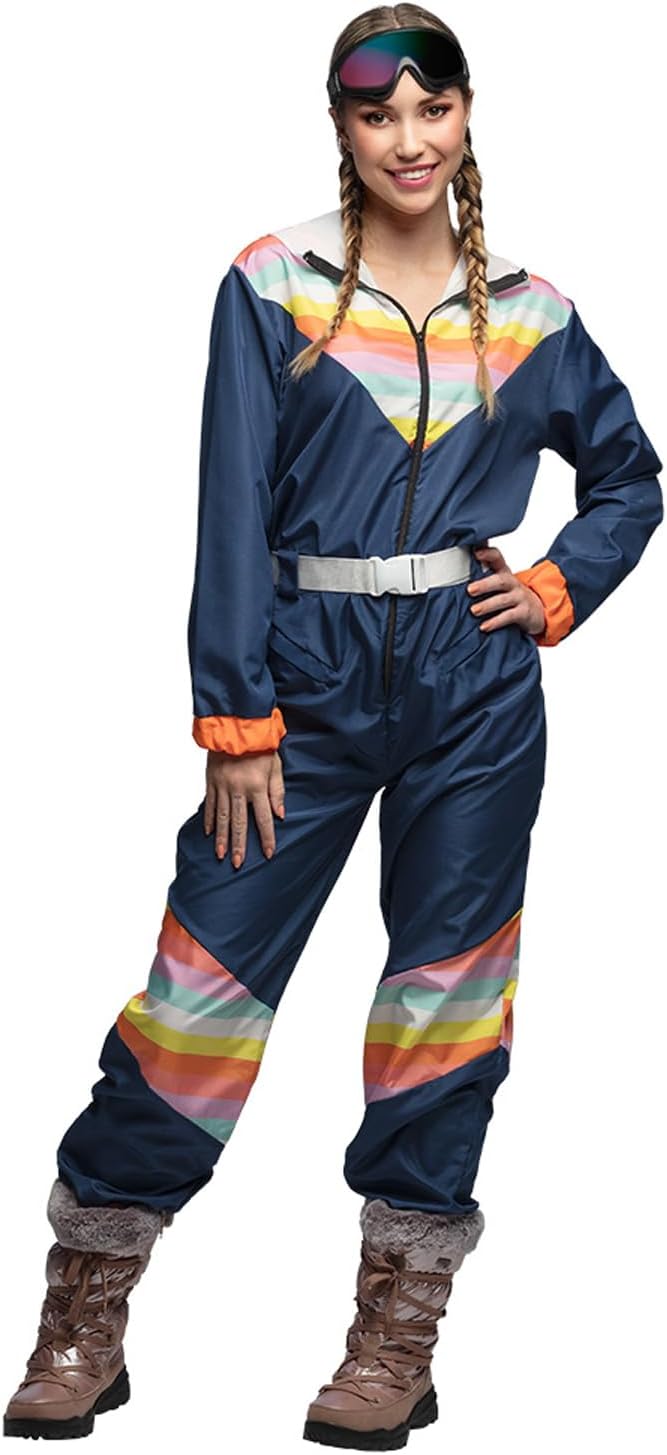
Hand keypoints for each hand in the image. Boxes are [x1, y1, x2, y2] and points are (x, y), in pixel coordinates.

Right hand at [203, 749, 284, 868]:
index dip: (266, 837)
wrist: (236, 724)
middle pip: (239, 823)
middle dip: (239, 845)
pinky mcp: (211, 781)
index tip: (267, 854)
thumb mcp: (275, 765)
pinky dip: (210, 820)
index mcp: (256, 786)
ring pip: (222, 818)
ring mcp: (222, 786)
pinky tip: (210, 834)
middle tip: (237, 864)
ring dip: (222, 838)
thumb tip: (280, 815)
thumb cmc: (259, 744)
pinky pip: (210, 804)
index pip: (263, 818)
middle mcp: (238, 789)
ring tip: (221, 855)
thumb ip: (277, 791)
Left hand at [467, 545, 545, 635]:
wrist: (536, 610)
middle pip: (501, 580)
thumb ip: (483, 575)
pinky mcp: (523, 613)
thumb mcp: (499, 583)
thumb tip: (456, 569)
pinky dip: (495, 622)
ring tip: (474, 610)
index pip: (497, 558)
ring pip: (503, 600)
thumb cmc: (510, 595)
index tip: (476, 553)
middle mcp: (512, 583)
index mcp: (504, 573)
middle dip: (485, 585)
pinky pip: (509, 616)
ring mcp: (519, 598)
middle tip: (470, 590)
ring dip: (487, 605)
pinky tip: (484, 626)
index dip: (488, 554)